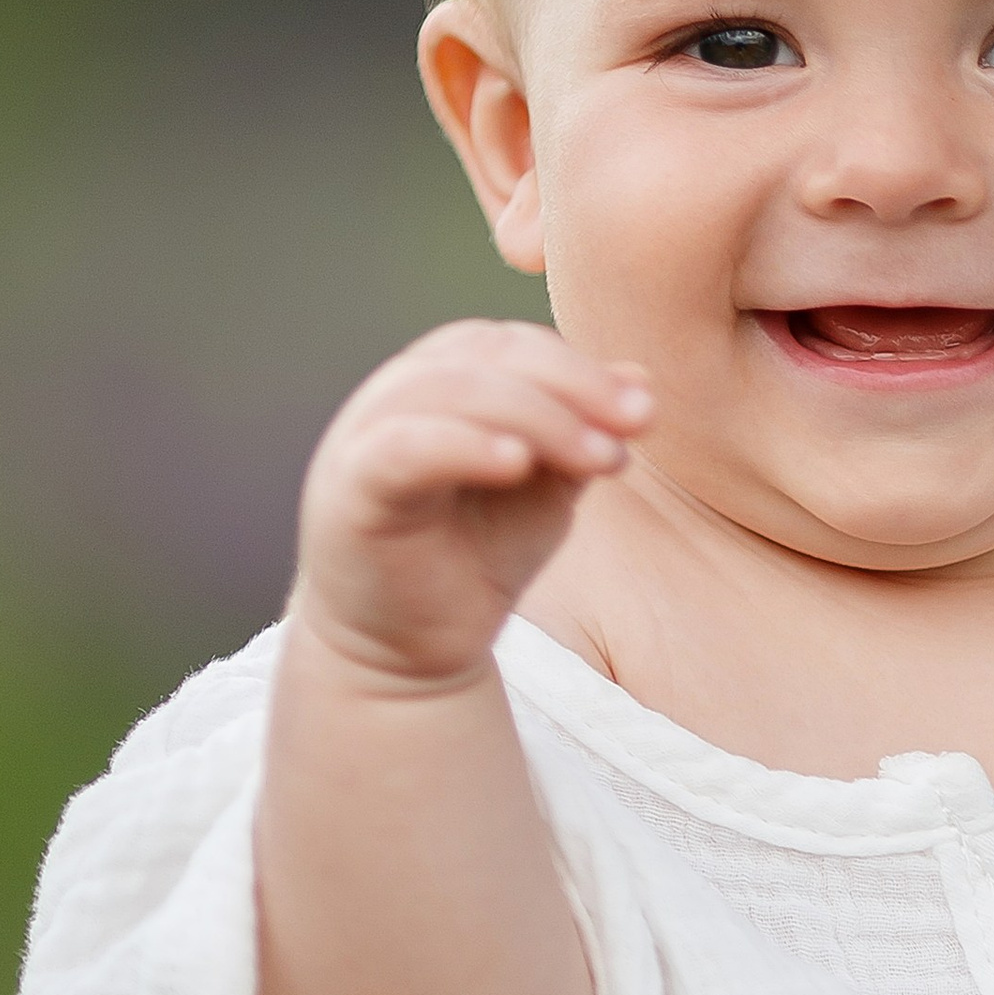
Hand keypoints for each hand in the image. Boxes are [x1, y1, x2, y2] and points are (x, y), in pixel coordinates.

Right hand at [291, 321, 651, 688]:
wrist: (409, 650)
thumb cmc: (477, 556)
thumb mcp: (546, 488)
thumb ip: (583, 433)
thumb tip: (640, 379)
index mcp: (446, 378)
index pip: (516, 344)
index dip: (584, 369)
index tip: (646, 411)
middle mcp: (399, 392)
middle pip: (488, 353)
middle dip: (572, 385)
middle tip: (634, 424)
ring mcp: (365, 435)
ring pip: (451, 389)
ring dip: (537, 415)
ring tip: (596, 457)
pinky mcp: (348, 489)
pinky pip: (402, 447)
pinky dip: (463, 444)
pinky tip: (518, 463)